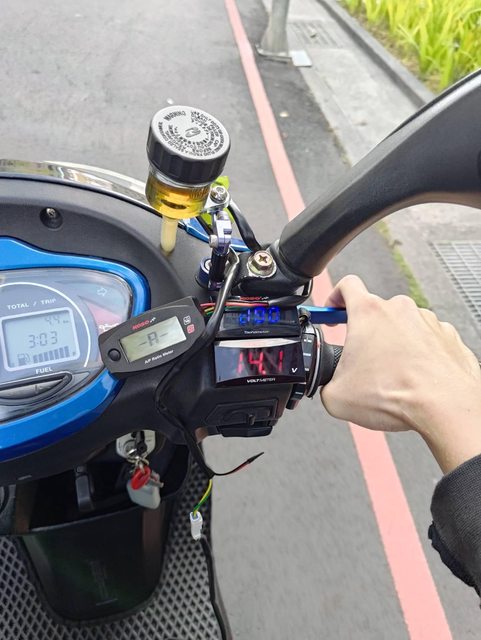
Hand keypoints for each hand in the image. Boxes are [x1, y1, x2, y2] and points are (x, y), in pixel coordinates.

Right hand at [321, 275, 480, 471]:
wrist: (444, 407)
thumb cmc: (397, 395)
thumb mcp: (337, 396)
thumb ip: (326, 384)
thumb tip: (330, 388)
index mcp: (368, 313)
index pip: (347, 286)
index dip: (335, 296)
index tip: (333, 311)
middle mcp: (399, 309)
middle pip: (375, 311)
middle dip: (366, 333)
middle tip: (362, 360)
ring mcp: (427, 321)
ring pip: (402, 326)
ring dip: (394, 344)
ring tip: (391, 375)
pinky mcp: (448, 337)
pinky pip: (426, 340)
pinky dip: (418, 355)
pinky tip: (413, 378)